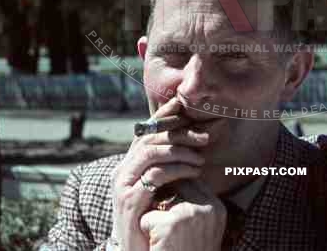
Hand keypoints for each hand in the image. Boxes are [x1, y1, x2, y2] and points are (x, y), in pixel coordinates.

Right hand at [110, 97, 209, 250]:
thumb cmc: (153, 219)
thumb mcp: (160, 189)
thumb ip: (168, 167)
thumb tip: (191, 143)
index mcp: (129, 164)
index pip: (146, 132)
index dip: (164, 115)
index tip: (184, 105)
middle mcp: (122, 171)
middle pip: (150, 139)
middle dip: (179, 133)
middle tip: (203, 137)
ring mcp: (124, 185)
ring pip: (152, 153)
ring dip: (180, 150)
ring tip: (201, 157)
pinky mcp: (130, 201)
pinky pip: (155, 175)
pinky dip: (178, 169)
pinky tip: (194, 170)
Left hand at [140, 179, 226, 250]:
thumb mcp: (198, 230)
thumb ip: (193, 205)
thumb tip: (172, 180)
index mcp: (217, 208)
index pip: (190, 182)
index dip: (173, 196)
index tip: (169, 218)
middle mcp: (209, 207)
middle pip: (174, 187)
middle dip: (163, 206)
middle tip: (168, 234)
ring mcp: (192, 213)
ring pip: (158, 202)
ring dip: (154, 221)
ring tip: (164, 243)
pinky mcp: (173, 223)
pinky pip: (147, 218)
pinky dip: (146, 234)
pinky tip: (159, 248)